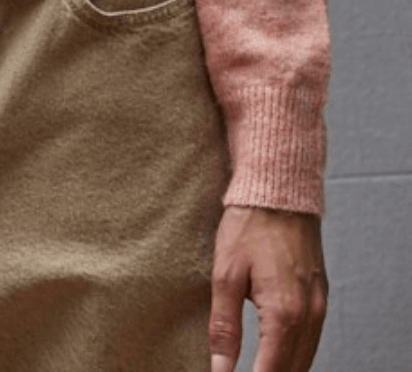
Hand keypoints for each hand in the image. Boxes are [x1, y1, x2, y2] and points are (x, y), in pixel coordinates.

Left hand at [209, 205, 327, 371]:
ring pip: (306, 358)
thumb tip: (219, 368)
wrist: (280, 187)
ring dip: (283, 369)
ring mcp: (319, 305)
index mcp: (284, 313)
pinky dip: (296, 353)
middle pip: (293, 371)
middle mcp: (309, 314)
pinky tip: (278, 354)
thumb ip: (224, 326)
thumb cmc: (249, 224)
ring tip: (256, 369)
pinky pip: (312, 339)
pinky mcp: (321, 295)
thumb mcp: (226, 273)